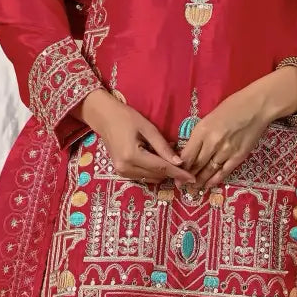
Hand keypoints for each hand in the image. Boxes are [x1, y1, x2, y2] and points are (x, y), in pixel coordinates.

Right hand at [79, 90, 195, 185]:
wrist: (104, 118)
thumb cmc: (126, 118)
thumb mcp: (148, 128)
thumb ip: (163, 147)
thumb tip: (179, 162)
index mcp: (132, 156)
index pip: (161, 168)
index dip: (178, 173)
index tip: (192, 178)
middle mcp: (126, 168)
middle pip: (157, 175)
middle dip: (171, 171)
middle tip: (180, 160)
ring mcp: (122, 172)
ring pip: (151, 178)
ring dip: (162, 171)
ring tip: (166, 156)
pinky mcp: (121, 173)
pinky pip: (143, 176)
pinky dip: (153, 170)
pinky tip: (155, 158)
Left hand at [177, 84, 276, 188]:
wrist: (257, 106)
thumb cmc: (232, 107)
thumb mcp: (208, 118)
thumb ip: (199, 135)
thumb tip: (189, 152)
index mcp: (202, 131)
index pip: (187, 155)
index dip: (180, 168)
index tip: (175, 175)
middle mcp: (212, 143)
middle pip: (196, 165)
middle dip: (188, 178)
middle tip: (182, 187)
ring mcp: (226, 151)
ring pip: (209, 171)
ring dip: (200, 181)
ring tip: (194, 189)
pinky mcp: (238, 156)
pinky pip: (224, 171)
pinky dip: (215, 179)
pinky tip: (209, 185)